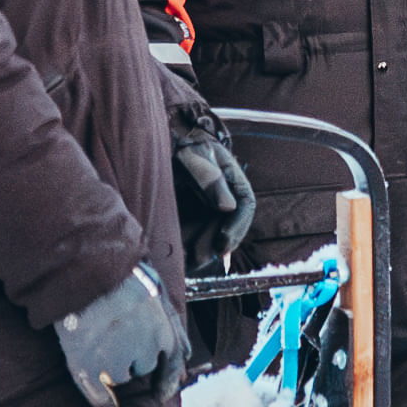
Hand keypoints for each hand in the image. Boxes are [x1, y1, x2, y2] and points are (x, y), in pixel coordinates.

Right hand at [56, 263, 183, 406]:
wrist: (85, 268)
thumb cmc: (122, 276)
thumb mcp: (157, 293)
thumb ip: (172, 325)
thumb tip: (186, 355)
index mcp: (165, 331)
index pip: (171, 367)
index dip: (165, 383)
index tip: (160, 396)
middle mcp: (145, 350)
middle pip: (142, 368)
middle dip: (132, 359)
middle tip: (113, 336)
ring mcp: (116, 360)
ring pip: (120, 376)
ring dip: (112, 367)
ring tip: (97, 338)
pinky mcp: (88, 366)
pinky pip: (100, 398)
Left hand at [161, 77, 257, 262]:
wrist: (161, 144)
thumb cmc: (181, 145)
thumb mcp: (194, 155)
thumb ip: (210, 178)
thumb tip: (228, 207)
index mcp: (234, 179)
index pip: (246, 206)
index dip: (237, 227)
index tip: (223, 243)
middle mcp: (225, 197)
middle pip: (228, 227)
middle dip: (215, 245)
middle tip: (200, 258)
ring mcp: (208, 209)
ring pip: (211, 236)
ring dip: (201, 251)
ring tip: (185, 262)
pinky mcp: (191, 218)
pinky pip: (193, 237)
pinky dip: (186, 249)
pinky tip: (176, 258)